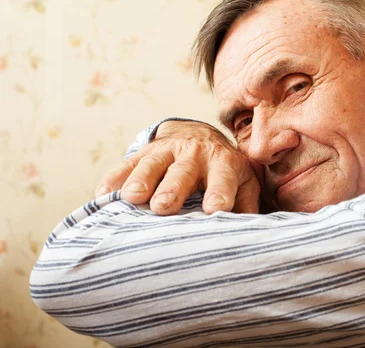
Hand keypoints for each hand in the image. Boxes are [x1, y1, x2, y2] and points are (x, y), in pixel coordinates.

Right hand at [95, 121, 259, 214]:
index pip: (223, 178)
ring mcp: (167, 150)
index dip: (219, 193)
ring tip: (132, 197)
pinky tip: (104, 193)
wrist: (200, 137)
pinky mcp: (143, 152)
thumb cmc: (225, 171)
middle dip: (173, 188)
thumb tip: (254, 232)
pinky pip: (126, 164)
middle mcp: (195, 153)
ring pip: (152, 164)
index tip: (215, 210)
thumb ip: (247, 204)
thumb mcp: (242, 182)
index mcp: (223, 162)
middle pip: (183, 171)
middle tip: (164, 207)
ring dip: (141, 179)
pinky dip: (114, 178)